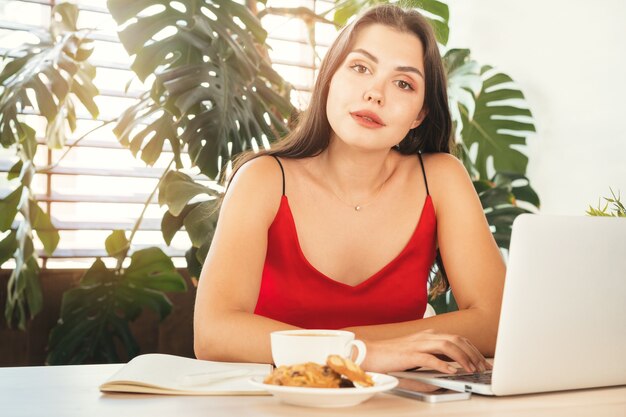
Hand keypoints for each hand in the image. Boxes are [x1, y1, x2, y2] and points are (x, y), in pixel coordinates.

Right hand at [360, 329, 491, 373]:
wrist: (370, 353)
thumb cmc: (392, 355)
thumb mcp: (417, 354)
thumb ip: (433, 357)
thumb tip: (450, 368)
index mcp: (428, 335)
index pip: (457, 338)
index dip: (472, 349)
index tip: (482, 362)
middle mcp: (425, 336)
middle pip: (457, 340)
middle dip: (473, 353)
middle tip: (483, 367)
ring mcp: (417, 344)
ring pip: (447, 346)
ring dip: (463, 358)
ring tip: (472, 370)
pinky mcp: (409, 354)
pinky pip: (430, 358)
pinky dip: (443, 365)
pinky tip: (452, 372)